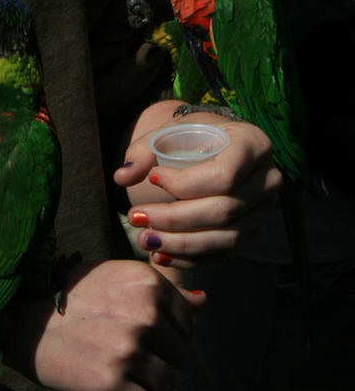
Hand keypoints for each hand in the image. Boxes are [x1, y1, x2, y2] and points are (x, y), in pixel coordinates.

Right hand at [4, 258, 204, 390]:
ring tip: (122, 368)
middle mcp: (143, 313)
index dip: (169, 330)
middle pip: (181, 352)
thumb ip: (161, 291)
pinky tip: (120, 387)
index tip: (144, 331)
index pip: (188, 319)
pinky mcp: (114, 385)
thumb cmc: (70, 297)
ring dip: (151, 381)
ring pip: (169, 380)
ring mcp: (130, 350)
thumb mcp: (114, 278)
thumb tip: (203, 304)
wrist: (25, 323)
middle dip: (161, 356)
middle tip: (127, 351)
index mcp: (146, 282)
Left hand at [115, 106, 281, 269]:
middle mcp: (268, 178)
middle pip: (224, 211)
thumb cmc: (189, 136)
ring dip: (181, 244)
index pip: (225, 175)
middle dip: (175, 219)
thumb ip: (144, 152)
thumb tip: (122, 175)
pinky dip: (191, 257)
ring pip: (226, 238)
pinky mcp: (252, 232)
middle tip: (136, 217)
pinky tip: (161, 254)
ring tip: (144, 239)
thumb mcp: (168, 133)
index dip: (186, 183)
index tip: (152, 178)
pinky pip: (224, 253)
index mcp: (252, 143)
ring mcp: (264, 209)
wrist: (211, 145)